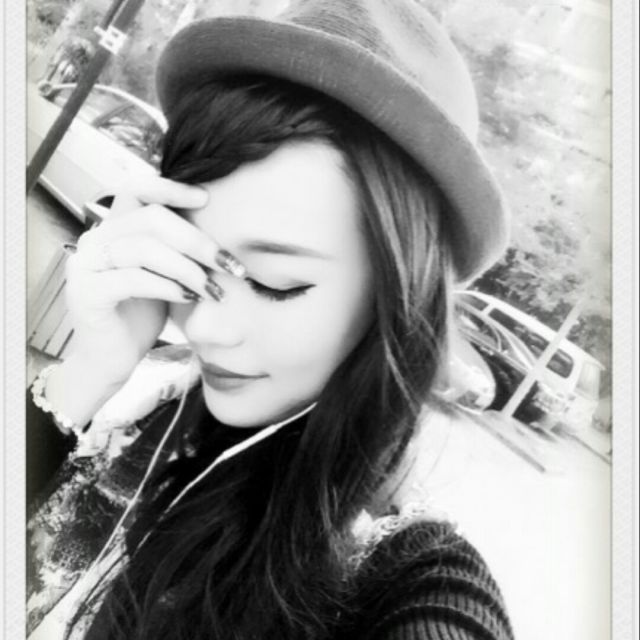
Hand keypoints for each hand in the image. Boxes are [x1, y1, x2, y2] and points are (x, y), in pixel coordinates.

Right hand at [64, 175, 244, 387]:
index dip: (171, 188)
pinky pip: (133, 279)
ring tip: (212, 288)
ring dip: (187, 268)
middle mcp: (95, 240)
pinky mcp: (87, 293)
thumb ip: (178, 251)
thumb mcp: (166, 275)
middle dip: (196, 240)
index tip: (206, 199)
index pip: (137, 189)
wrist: (112, 359)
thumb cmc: (141, 316)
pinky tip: (188, 297)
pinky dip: (166, 286)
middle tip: (228, 262)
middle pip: (151, 218)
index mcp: (114, 229)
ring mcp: (87, 265)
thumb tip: (222, 237)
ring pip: (144, 249)